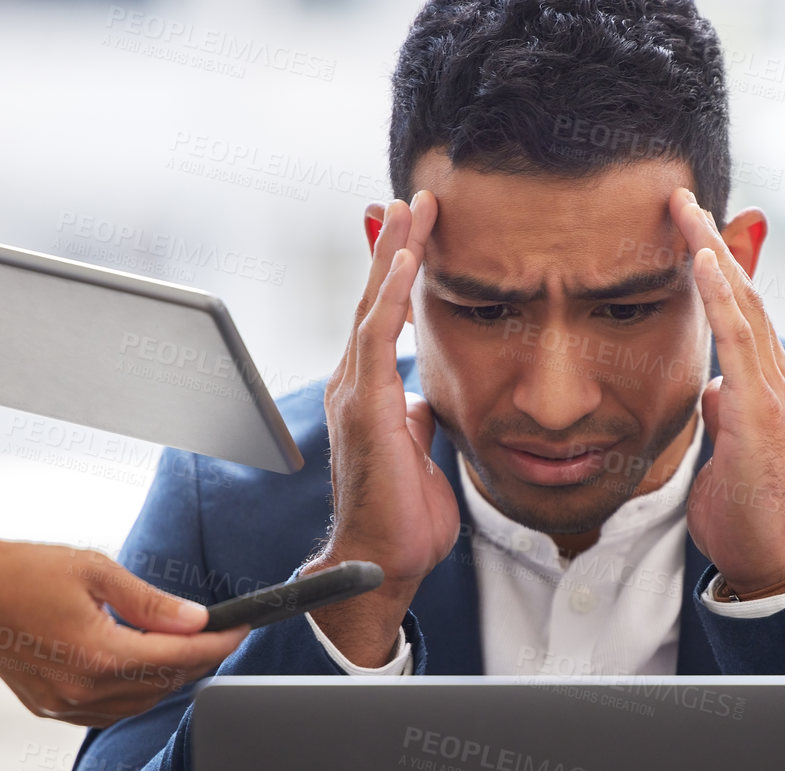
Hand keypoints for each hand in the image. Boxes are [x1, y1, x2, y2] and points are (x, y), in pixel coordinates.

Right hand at [0, 490, 242, 725]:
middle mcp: (81, 689)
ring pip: (139, 703)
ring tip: (187, 649)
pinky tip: (144, 668)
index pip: (178, 657)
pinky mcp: (49, 708)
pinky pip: (108, 711)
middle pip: (164, 684)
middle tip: (221, 637)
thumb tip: (196, 620)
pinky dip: (135, 692)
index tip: (241, 630)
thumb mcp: (96, 571)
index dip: (217, 645)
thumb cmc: (24, 570)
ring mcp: (63, 704)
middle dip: (199, 661)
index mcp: (97, 654)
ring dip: (169, 680)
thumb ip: (151, 602)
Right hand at [297, 192, 456, 666]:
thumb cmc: (403, 516)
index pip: (386, 316)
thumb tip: (428, 397)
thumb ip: (419, 418)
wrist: (381, 560)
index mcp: (371, 391)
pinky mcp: (365, 405)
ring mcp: (356, 390)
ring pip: (374, 303)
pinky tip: (409, 257)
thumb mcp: (420, 452)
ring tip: (413, 205)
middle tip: (416, 196)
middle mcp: (356, 382)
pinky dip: (393, 292)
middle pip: (375, 296)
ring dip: (396, 251)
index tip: (423, 230)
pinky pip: (378, 334)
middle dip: (396, 243)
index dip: (402, 272)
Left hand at [669, 187, 784, 593]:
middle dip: (711, 241)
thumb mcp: (723, 448)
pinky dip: (722, 296)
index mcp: (761, 383)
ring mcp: (770, 390)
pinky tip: (704, 263)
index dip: (713, 265)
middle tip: (680, 196)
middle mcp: (773, 376)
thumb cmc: (742, 507)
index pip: (736, 309)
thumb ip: (722, 412)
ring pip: (742, 304)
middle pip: (741, 292)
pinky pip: (738, 340)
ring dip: (713, 253)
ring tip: (686, 210)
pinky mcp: (758, 409)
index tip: (685, 227)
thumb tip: (711, 390)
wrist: (765, 557)